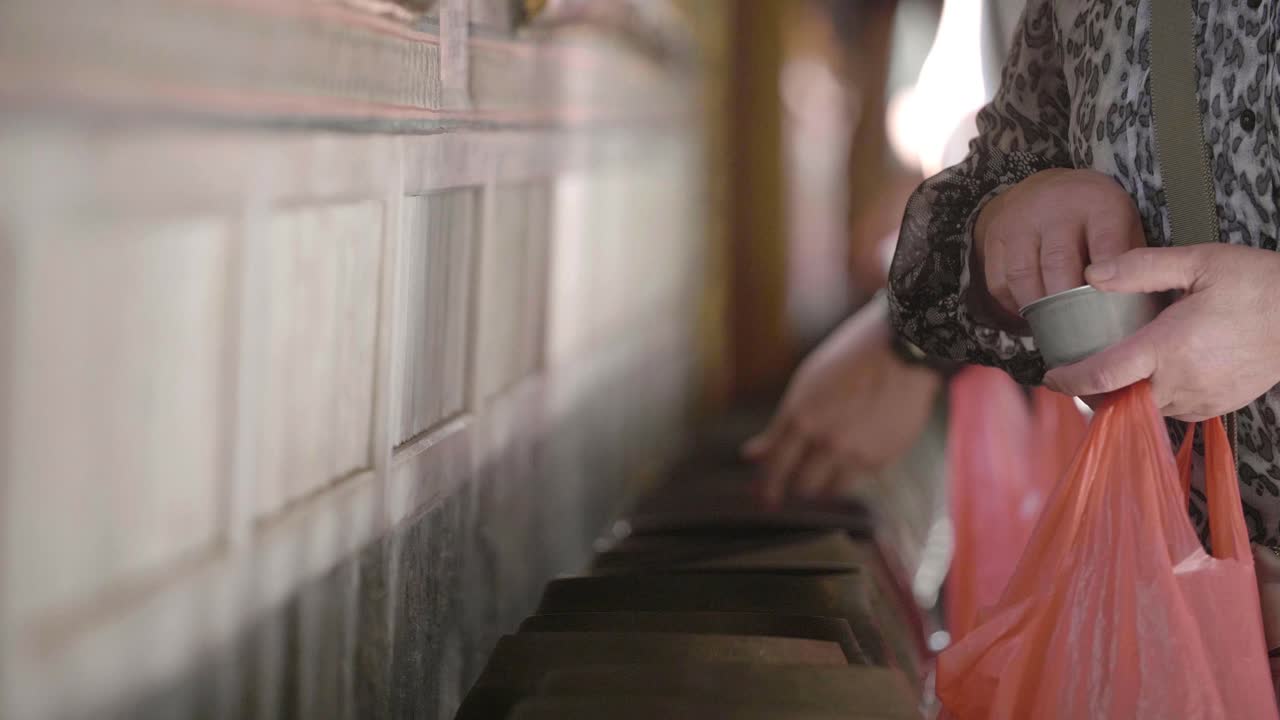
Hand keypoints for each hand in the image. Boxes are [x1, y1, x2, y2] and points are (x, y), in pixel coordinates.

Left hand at [742, 297, 941, 504]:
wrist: (903, 350)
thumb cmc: (850, 360)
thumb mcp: (805, 385)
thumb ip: (779, 428)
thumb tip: (752, 454)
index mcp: (801, 418)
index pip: (775, 467)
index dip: (765, 486)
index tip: (761, 495)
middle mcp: (827, 440)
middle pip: (801, 486)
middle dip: (794, 485)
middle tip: (794, 480)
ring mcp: (857, 453)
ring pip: (830, 491)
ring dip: (822, 485)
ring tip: (823, 469)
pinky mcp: (883, 459)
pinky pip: (858, 479)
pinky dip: (850, 472)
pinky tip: (853, 452)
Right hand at [975, 169, 1145, 321]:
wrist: (1049, 192)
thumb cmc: (1096, 221)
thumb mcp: (1123, 228)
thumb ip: (1130, 263)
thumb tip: (1137, 315)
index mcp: (1099, 204)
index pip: (1105, 244)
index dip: (1108, 280)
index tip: (1109, 308)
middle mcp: (1055, 208)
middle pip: (1058, 263)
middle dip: (1068, 304)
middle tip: (1079, 332)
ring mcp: (1020, 222)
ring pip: (1023, 275)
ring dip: (1037, 308)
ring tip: (1051, 328)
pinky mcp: (995, 238)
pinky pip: (999, 281)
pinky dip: (1013, 304)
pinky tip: (1029, 312)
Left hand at [1043, 244, 1279, 419]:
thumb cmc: (1258, 284)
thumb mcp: (1200, 262)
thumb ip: (1142, 267)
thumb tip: (1093, 273)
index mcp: (1167, 347)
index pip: (1102, 375)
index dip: (1069, 380)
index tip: (1050, 376)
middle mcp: (1180, 381)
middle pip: (1117, 401)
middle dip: (1093, 392)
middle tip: (1079, 372)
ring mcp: (1201, 399)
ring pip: (1145, 409)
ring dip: (1126, 396)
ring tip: (1117, 371)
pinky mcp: (1217, 406)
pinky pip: (1173, 411)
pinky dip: (1156, 398)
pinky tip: (1157, 374)